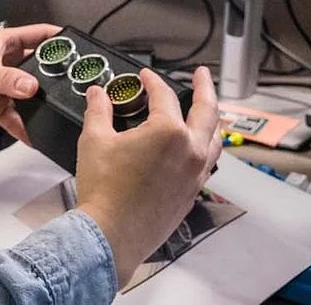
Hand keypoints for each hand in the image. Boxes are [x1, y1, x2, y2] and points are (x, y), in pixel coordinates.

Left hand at [0, 24, 60, 142]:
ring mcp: (4, 85)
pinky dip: (25, 125)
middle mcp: (6, 62)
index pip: (39, 34)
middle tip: (71, 87)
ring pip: (31, 94)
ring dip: (39, 104)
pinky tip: (32, 133)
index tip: (79, 48)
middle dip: (53, 78)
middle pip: (40, 67)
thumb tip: (32, 87)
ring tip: (53, 113)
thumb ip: (8, 80)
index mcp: (4, 43)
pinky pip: (18, 116)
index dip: (59, 39)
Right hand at [73, 66, 222, 286]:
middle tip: (201, 75)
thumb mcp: (95, 141)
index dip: (152, 81)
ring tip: (207, 110)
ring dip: (212, 119)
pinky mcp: (193, 193)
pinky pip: (208, 163)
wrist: (112, 234)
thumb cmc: (104, 189)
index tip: (144, 76)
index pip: (164, 96)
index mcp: (169, 131)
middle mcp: (191, 150)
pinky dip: (206, 147)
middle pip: (207, 111)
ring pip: (215, 139)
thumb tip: (98, 94)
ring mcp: (196, 174)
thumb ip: (99, 111)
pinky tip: (197, 148)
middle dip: (205, 88)